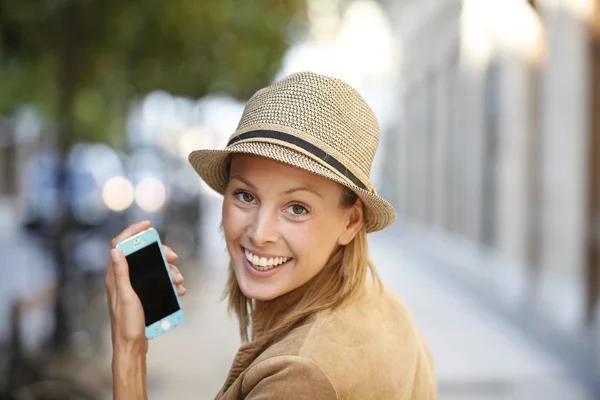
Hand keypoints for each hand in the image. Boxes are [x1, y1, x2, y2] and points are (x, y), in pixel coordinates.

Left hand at [105, 221, 185, 353]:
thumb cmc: (126, 325)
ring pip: (154, 268)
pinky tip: (179, 290)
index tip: (148, 225)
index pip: (120, 245)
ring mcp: (134, 287)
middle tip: (174, 257)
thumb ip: (121, 273)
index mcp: (115, 276)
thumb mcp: (126, 297)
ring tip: (179, 281)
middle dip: (161, 253)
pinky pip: (159, 282)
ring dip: (169, 271)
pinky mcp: (143, 295)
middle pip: (143, 255)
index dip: (133, 232)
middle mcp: (123, 279)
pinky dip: (170, 283)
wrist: (131, 347)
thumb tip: (116, 250)